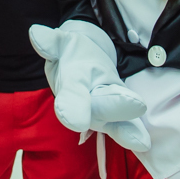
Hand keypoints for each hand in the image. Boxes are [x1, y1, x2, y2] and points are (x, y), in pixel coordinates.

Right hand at [29, 21, 149, 151]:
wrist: (83, 61)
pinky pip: (124, 127)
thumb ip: (50, 42)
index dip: (73, 107)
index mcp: (69, 85)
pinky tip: (143, 145)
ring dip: (126, 129)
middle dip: (116, 107)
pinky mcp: (117, 117)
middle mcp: (84, 105)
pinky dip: (132, 134)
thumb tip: (36, 34)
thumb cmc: (72, 54)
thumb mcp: (61, 44)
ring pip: (114, 122)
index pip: (72, 96)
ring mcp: (101, 114)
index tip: (76, 121)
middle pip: (100, 109)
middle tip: (136, 104)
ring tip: (141, 140)